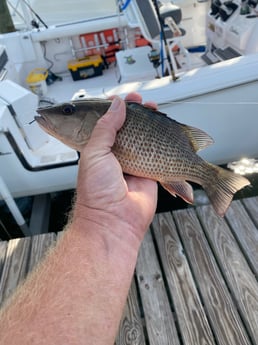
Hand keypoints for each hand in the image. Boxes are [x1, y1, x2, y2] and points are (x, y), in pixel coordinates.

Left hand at [73, 93, 157, 242]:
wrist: (113, 222)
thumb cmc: (97, 192)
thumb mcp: (94, 153)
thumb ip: (106, 127)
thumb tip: (117, 105)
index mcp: (100, 149)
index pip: (109, 122)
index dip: (119, 108)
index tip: (127, 98)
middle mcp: (118, 155)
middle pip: (131, 128)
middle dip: (140, 114)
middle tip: (145, 104)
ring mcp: (135, 164)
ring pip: (147, 140)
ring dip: (154, 125)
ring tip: (157, 112)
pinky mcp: (151, 174)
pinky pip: (160, 157)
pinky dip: (166, 146)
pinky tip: (169, 134)